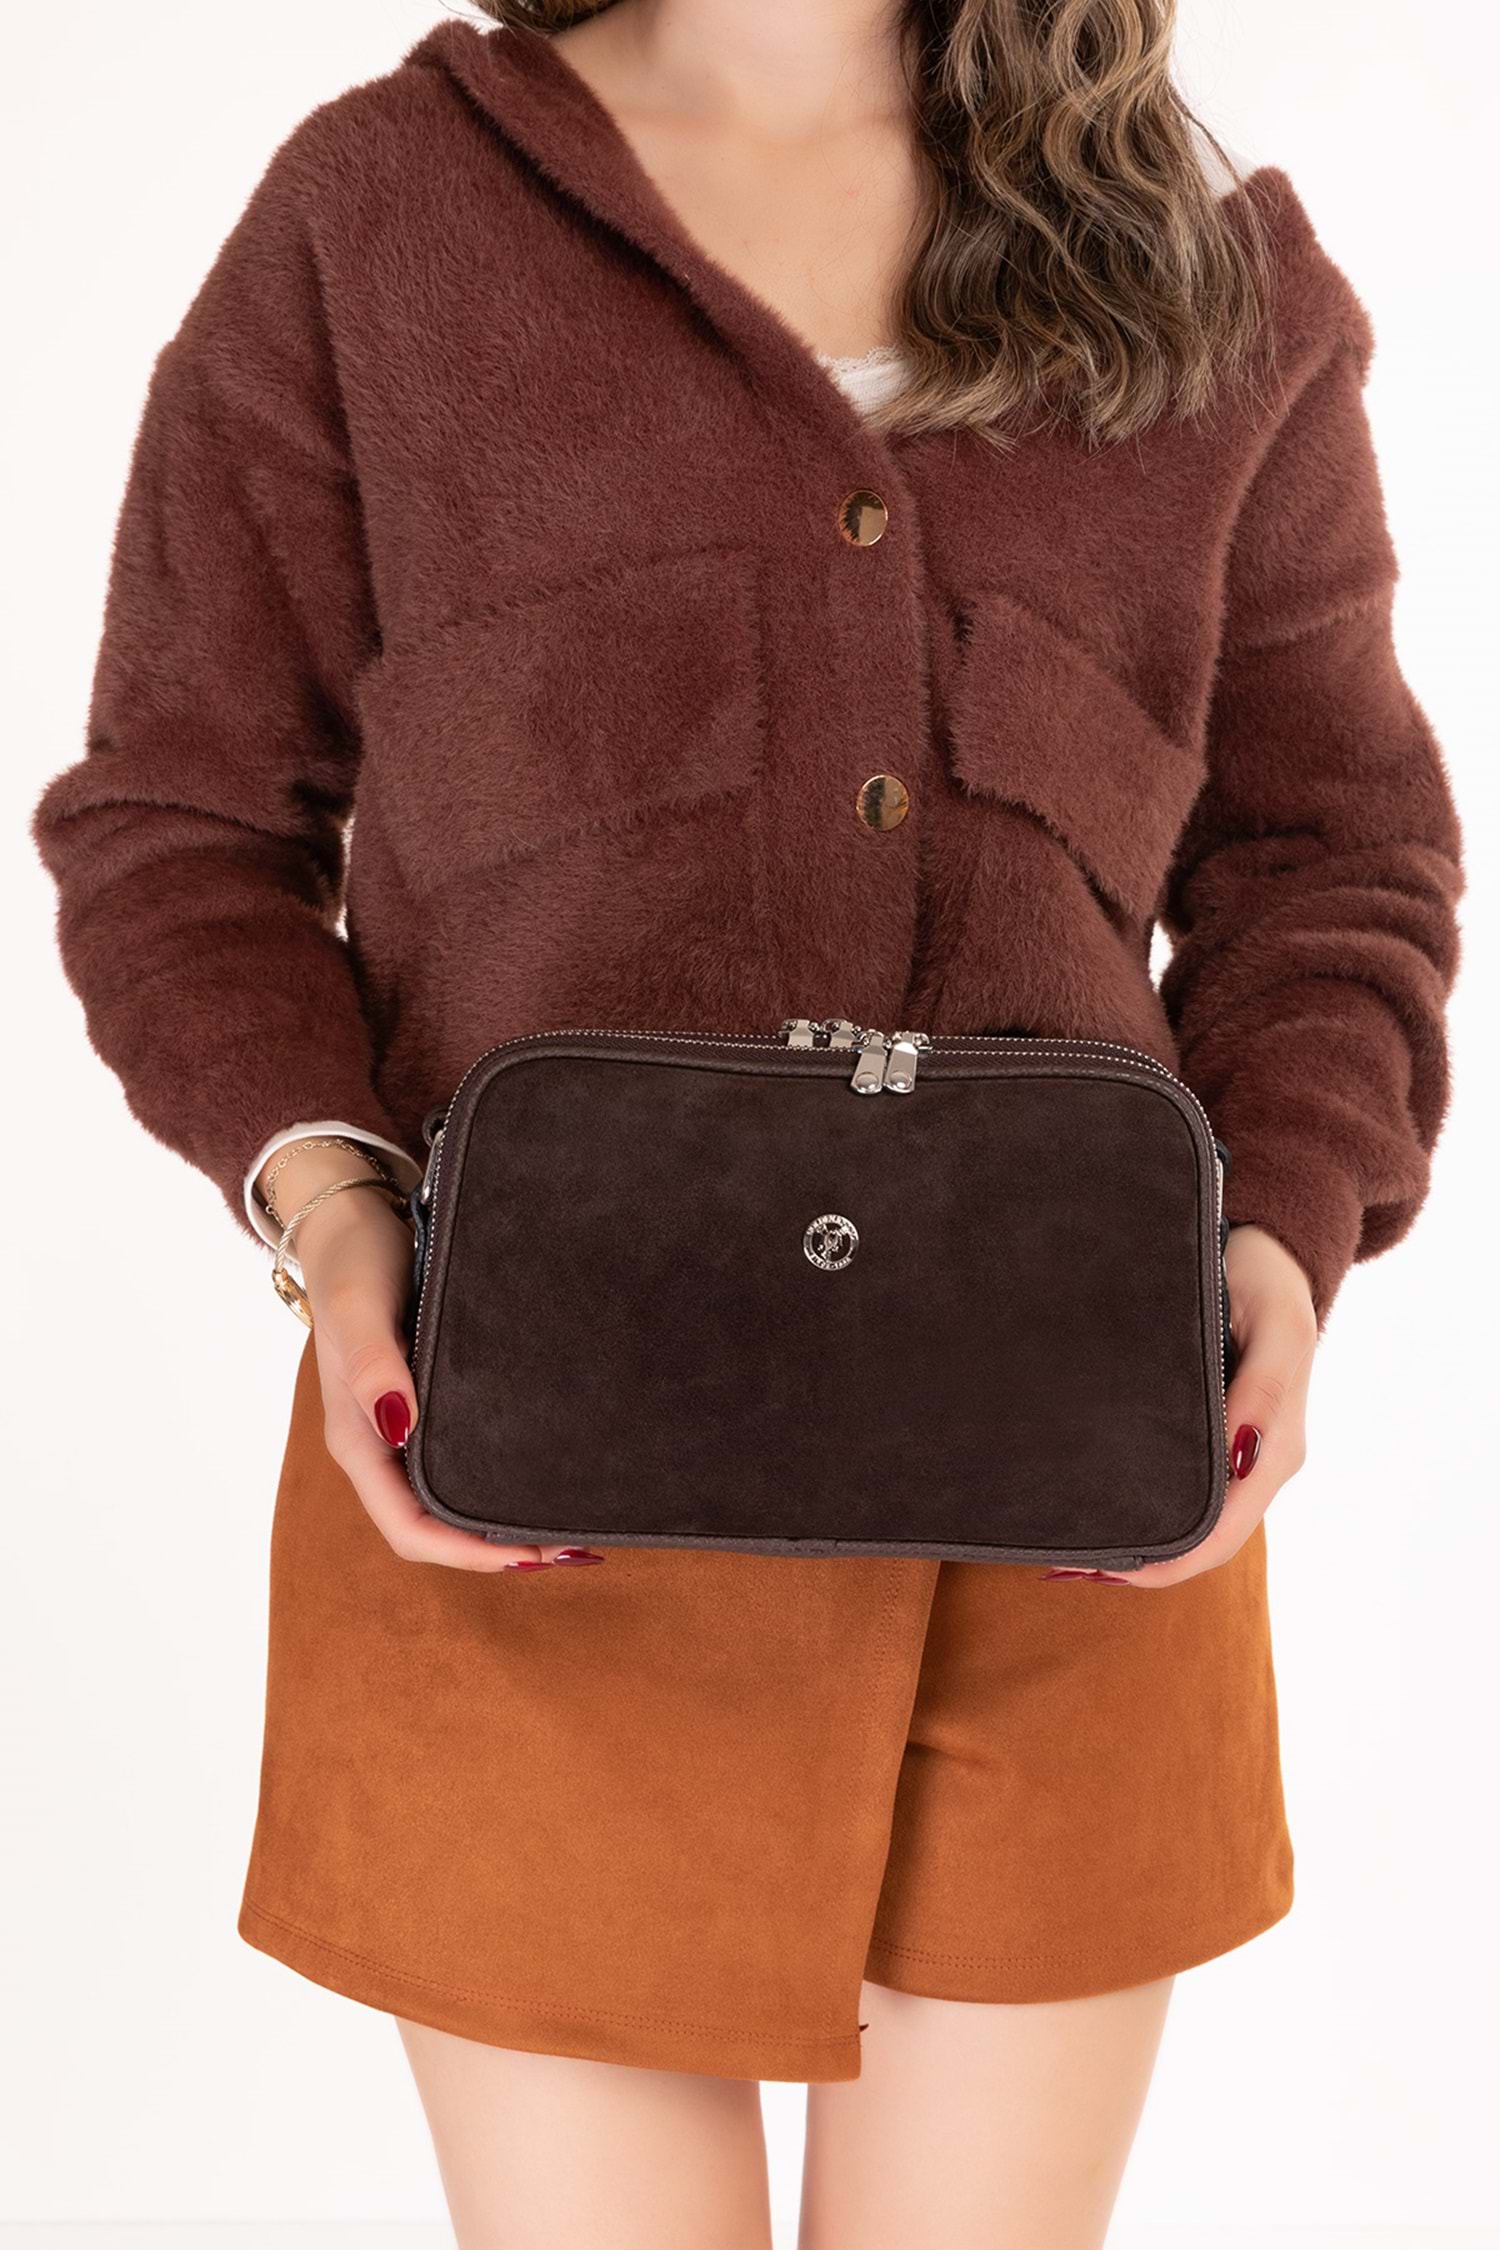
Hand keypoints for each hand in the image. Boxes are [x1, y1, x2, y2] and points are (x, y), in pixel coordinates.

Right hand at [288, 1166, 601, 1573]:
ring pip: (449, 1500)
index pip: (408, 1528)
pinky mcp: (427, 1404)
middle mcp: (380, 1446)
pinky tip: (542, 1474)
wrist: (351, 1224)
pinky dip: (498, 1482)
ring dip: (501, 1523)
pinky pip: (459, 1463)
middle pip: (434, 1527)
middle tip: (571, 1548)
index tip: (528, 1556)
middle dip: (497, 1549)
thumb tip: (399, 1426)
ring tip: (567, 1526)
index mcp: (358, 1440)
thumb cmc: (352, 1264)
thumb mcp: (357, 1308)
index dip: (466, 1553)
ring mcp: (402, 1430)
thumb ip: (373, 1364)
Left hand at [1048, 1223, 1317, 1589]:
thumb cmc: (1266, 1281)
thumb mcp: (1274, 1322)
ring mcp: (1243, 1454)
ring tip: (1076, 1546)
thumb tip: (1240, 1449)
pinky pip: (1192, 1490)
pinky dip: (1152, 1509)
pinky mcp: (1222, 1438)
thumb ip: (1263, 1384)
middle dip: (1146, 1562)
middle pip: (1206, 1540)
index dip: (1170, 1563)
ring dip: (1145, 1541)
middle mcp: (1260, 1461)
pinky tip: (1105, 1506)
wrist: (1273, 1256)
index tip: (1110, 1568)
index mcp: (1275, 1447)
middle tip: (1071, 1565)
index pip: (1223, 1533)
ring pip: (1196, 1521)